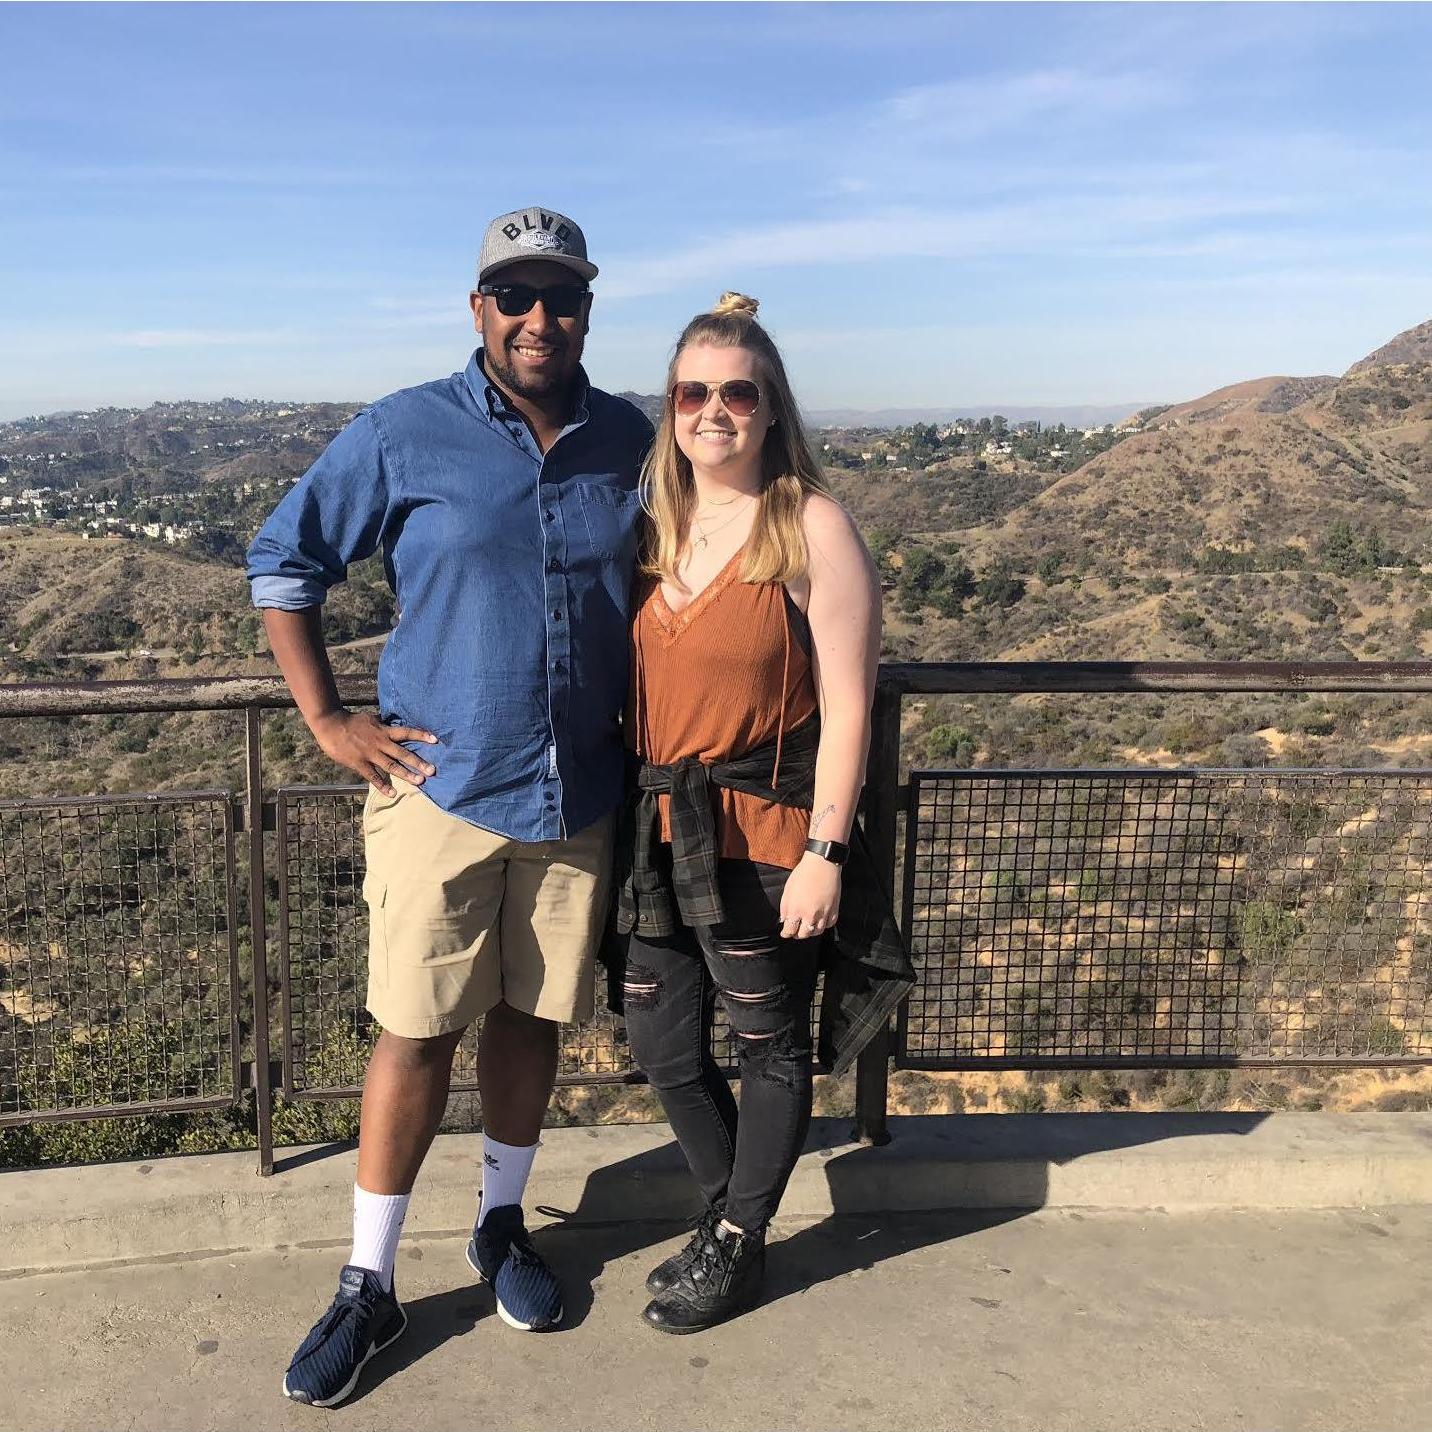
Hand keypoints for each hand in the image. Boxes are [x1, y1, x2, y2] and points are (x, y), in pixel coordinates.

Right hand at [310, 709, 437, 794]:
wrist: (331, 725)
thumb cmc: (352, 721)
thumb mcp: (372, 719)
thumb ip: (384, 725)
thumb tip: (396, 724)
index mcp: (384, 730)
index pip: (407, 732)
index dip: (421, 735)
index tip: (436, 740)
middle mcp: (380, 742)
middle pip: (403, 753)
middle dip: (418, 762)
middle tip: (432, 770)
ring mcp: (370, 754)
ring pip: (391, 765)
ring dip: (406, 774)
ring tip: (420, 782)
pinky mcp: (359, 763)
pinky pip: (373, 776)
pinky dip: (382, 785)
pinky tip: (392, 793)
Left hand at [779, 853, 841, 940]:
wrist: (822, 864)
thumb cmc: (803, 874)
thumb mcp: (788, 890)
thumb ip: (785, 908)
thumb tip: (784, 920)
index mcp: (796, 909)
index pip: (789, 930)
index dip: (786, 933)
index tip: (785, 932)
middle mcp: (810, 914)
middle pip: (803, 934)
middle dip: (797, 934)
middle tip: (796, 930)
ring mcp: (823, 913)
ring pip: (817, 932)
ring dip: (811, 931)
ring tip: (807, 926)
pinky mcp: (834, 910)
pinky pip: (829, 925)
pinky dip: (824, 925)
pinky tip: (820, 920)